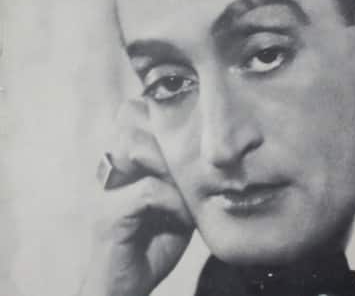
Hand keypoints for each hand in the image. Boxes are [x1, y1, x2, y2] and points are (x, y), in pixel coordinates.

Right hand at [79, 99, 193, 295]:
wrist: (126, 284)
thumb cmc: (156, 238)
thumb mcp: (178, 196)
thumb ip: (185, 170)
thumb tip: (216, 145)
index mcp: (125, 156)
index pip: (136, 109)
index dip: (164, 111)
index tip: (197, 127)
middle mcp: (111, 166)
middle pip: (132, 115)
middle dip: (169, 133)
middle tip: (193, 159)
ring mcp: (106, 189)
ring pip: (136, 145)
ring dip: (171, 163)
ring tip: (187, 187)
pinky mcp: (108, 216)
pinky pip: (148, 190)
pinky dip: (174, 201)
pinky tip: (183, 215)